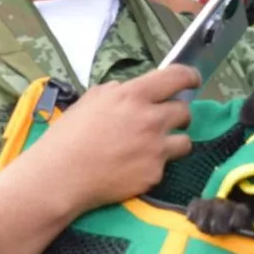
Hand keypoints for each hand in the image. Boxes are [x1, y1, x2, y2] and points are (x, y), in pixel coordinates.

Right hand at [33, 64, 198, 213]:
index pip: (177, 77)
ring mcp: (155, 148)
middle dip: (178, 115)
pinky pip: (165, 166)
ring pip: (185, 141)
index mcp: (132, 95)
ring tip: (153, 147)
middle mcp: (150, 119)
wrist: (60, 176)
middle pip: (185, 111)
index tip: (193, 81)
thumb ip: (117, 92)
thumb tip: (132, 90)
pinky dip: (153, 166)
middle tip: (165, 121)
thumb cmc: (68, 136)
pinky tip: (133, 168)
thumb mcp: (90, 100)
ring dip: (174, 142)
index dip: (190, 77)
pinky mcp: (154, 173)